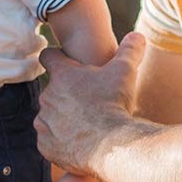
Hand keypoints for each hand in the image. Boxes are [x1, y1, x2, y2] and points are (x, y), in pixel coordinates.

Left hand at [35, 31, 146, 174]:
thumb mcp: (125, 72)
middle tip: (90, 102)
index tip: (65, 61)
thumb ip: (129, 51)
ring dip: (63, 118)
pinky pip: (50, 140)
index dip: (57, 57)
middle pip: (54, 90)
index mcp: (62, 76)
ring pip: (50, 116)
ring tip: (87, 125)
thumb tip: (137, 35)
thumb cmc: (116, 104)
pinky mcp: (46, 145)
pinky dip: (62, 142)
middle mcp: (48, 97)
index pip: (49, 56)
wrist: (111, 146)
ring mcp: (44, 122)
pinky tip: (80, 142)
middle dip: (68, 94)